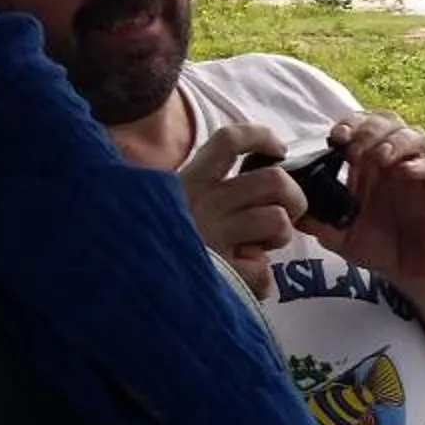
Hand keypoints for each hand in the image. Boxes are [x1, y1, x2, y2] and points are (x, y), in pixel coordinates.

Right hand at [179, 123, 305, 297]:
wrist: (130, 287)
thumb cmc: (162, 244)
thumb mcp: (174, 205)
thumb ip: (211, 189)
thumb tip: (262, 177)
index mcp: (191, 181)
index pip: (229, 141)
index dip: (262, 137)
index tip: (280, 149)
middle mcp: (201, 203)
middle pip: (275, 180)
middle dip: (294, 198)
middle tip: (286, 214)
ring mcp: (212, 237)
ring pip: (278, 220)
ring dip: (279, 238)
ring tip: (257, 249)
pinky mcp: (222, 273)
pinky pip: (264, 271)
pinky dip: (260, 280)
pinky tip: (239, 281)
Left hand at [312, 113, 424, 287]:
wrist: (412, 272)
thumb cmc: (379, 246)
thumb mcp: (340, 235)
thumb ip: (316, 221)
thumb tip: (288, 209)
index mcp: (371, 162)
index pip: (362, 125)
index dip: (350, 125)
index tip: (335, 138)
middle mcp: (397, 159)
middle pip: (388, 121)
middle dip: (368, 130)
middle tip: (353, 150)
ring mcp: (422, 172)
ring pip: (415, 136)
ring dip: (394, 141)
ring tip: (379, 158)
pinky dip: (422, 165)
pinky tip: (405, 171)